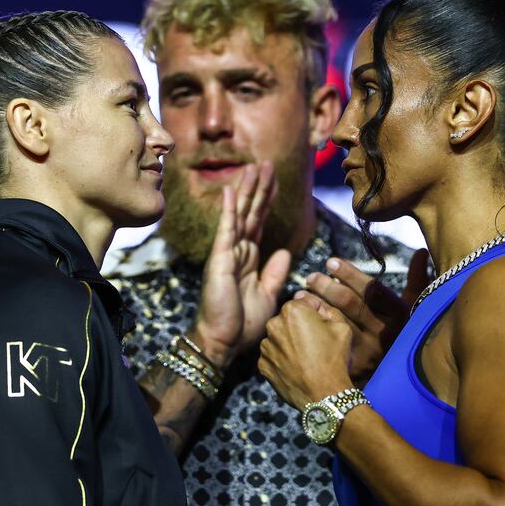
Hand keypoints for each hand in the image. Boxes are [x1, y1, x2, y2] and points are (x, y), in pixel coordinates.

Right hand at [191, 162, 291, 368]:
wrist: (223, 341)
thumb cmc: (242, 324)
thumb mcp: (268, 296)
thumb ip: (275, 273)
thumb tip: (285, 252)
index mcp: (249, 259)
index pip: (260, 224)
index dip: (267, 202)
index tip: (275, 182)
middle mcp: (237, 252)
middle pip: (251, 213)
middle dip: (260, 189)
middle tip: (268, 164)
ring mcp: (227, 253)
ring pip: (240, 215)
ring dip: (246, 190)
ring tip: (254, 167)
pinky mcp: (220, 259)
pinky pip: (226, 229)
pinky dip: (227, 209)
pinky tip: (229, 189)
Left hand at [258, 298, 353, 411]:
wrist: (324, 394)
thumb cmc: (334, 358)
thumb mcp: (341, 325)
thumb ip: (326, 308)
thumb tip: (314, 305)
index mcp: (292, 310)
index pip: (303, 302)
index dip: (315, 313)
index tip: (323, 326)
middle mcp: (273, 324)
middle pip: (288, 319)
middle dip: (299, 326)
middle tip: (315, 343)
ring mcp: (266, 346)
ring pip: (279, 338)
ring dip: (289, 343)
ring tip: (306, 358)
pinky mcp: (262, 365)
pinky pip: (273, 356)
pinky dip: (282, 359)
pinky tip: (296, 368)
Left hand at [296, 248, 429, 382]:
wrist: (394, 383)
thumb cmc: (402, 337)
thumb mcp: (412, 310)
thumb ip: (416, 280)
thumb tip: (421, 251)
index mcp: (398, 317)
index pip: (371, 290)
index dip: (350, 274)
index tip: (330, 262)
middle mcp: (383, 334)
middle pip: (350, 304)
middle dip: (327, 286)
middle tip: (311, 276)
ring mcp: (366, 351)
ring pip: (336, 322)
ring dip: (315, 306)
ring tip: (301, 295)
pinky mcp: (352, 366)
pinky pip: (325, 343)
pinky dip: (310, 330)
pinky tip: (300, 321)